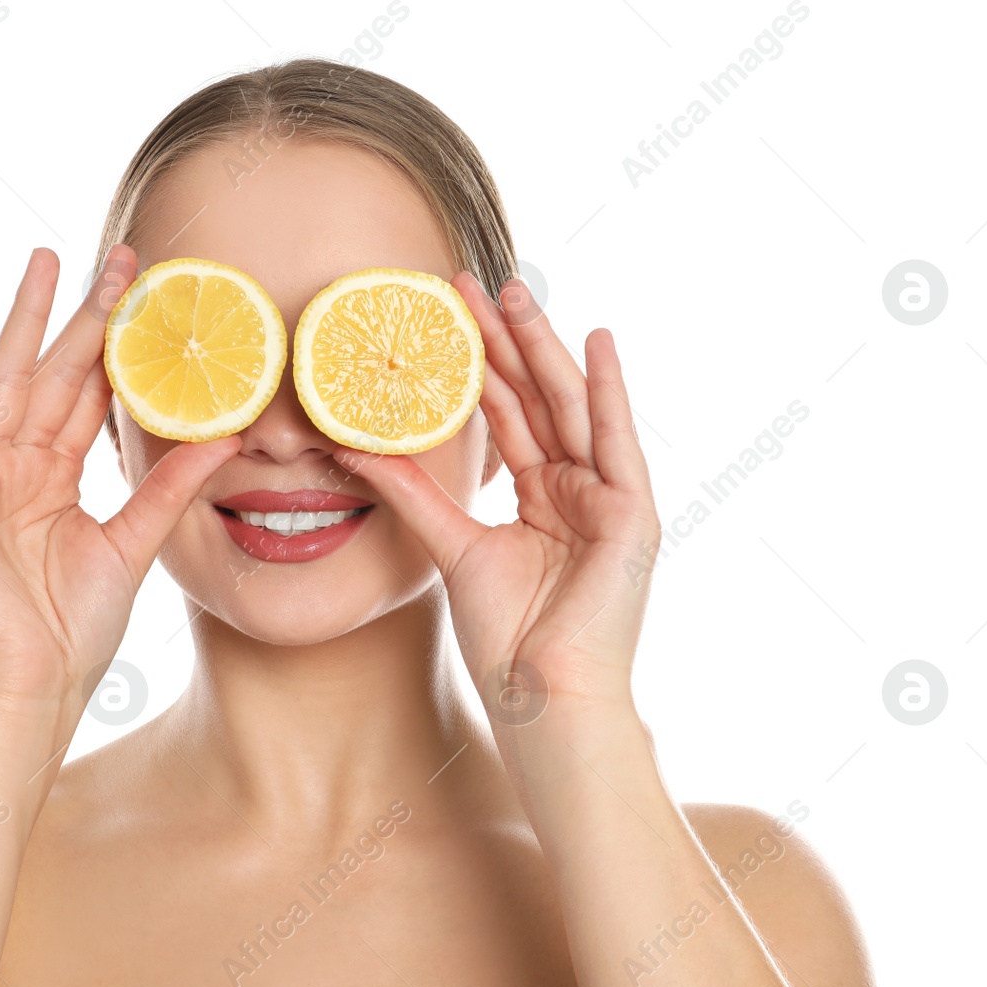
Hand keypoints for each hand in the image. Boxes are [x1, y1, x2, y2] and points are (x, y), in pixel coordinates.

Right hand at [0, 246, 240, 712]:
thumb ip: (170, 489)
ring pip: (9, 381)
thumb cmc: (73, 632)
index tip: (146, 296)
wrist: (30, 689)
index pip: (90, 396)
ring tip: (44, 259)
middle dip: (82, 314)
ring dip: (26, 320)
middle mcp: (17, 468)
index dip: (116, 347)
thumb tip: (227, 439)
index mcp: (55, 480)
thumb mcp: (134, 545)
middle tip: (114, 255)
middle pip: (55, 374)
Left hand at [332, 275, 660, 715]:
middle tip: (468, 283)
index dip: (476, 366)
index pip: (507, 417)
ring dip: (542, 347)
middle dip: (503, 340)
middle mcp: (576, 491)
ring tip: (512, 292)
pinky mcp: (633, 515)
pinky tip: (595, 339)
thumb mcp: (451, 548)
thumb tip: (353, 449)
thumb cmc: (508, 642)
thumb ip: (412, 495)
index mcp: (541, 500)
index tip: (441, 317)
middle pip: (536, 400)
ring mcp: (608, 500)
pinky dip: (609, 390)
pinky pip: (617, 441)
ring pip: (569, 407)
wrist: (545, 703)